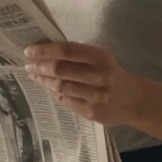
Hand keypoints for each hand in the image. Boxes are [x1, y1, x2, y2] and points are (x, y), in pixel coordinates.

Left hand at [25, 42, 141, 126]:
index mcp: (101, 56)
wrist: (133, 99)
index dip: (45, 50)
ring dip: (44, 81)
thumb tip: (47, 49)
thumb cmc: (111, 72)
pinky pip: (67, 101)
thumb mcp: (101, 57)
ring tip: (35, 76)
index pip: (67, 51)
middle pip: (60, 70)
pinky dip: (55, 94)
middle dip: (40, 67)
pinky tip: (50, 89)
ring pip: (61, 87)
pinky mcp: (93, 113)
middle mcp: (100, 75)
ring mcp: (97, 96)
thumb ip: (78, 52)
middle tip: (28, 65)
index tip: (29, 51)